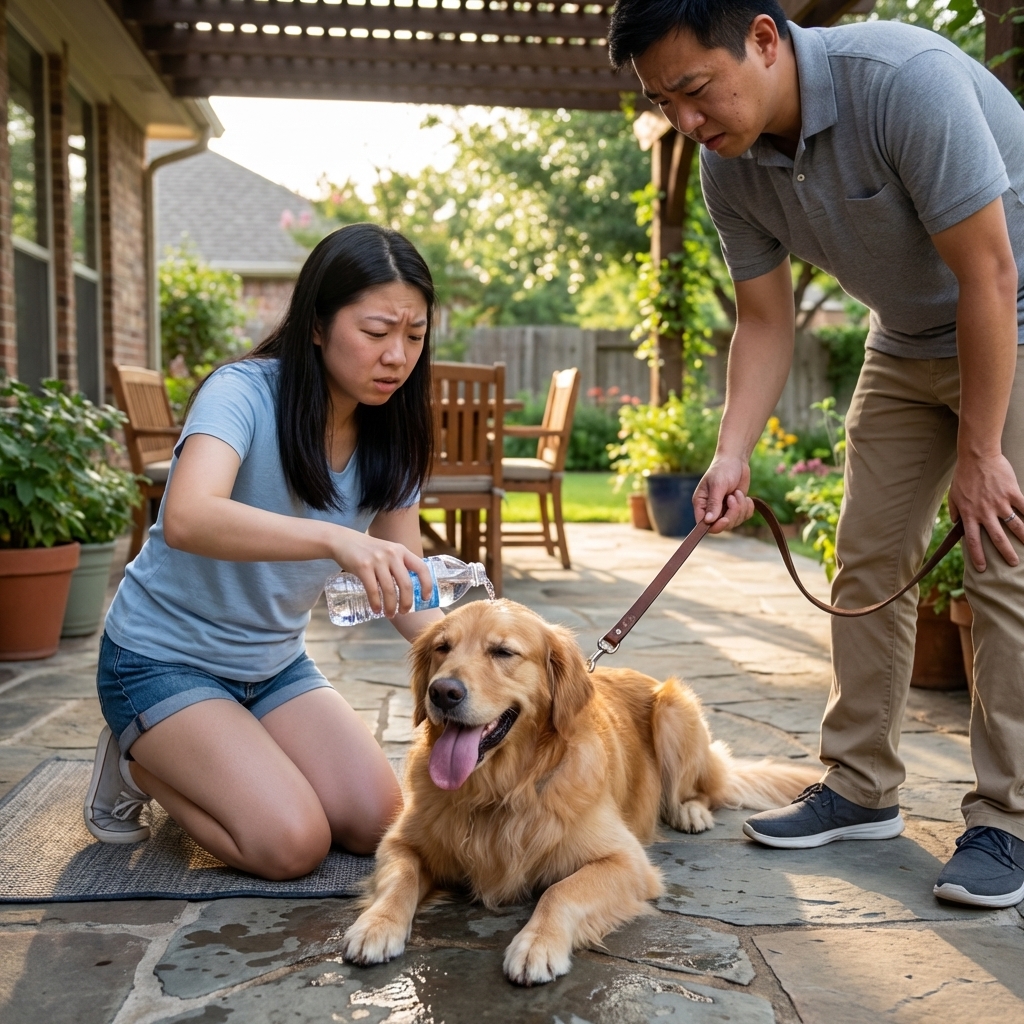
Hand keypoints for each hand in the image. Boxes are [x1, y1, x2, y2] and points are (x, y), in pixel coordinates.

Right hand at [330, 529, 432, 616]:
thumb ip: (398, 564)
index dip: (427, 585)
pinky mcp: (363, 566)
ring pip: (390, 590)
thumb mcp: (387, 551)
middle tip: (404, 612)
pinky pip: (373, 590)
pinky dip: (376, 603)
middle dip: (407, 602)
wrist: (342, 540)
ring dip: (391, 606)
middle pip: (406, 584)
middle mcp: (392, 554)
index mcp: (401, 550)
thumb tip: (409, 588)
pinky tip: (376, 609)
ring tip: (390, 614)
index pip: (421, 568)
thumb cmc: (367, 550)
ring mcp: (377, 560)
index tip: (425, 598)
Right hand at [693, 455, 754, 534]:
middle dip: (732, 513)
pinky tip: (745, 497)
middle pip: (722, 525)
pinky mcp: (737, 508)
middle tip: (734, 496)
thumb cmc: (722, 470)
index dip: (715, 526)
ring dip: (740, 508)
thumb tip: (708, 521)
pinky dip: (747, 507)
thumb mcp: (718, 485)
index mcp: (701, 504)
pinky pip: (745, 517)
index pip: (704, 524)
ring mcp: (725, 509)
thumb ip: (713, 503)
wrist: (736, 460)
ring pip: (735, 522)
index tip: (726, 519)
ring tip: (737, 492)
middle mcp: (711, 509)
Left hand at [948, 453, 1023, 571]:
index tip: (982, 568)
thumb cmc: (963, 476)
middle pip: (998, 539)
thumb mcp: (953, 495)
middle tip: (1012, 564)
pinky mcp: (1012, 493)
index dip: (978, 557)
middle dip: (1006, 553)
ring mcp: (1000, 503)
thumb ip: (955, 511)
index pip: (973, 541)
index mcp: (969, 515)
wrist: (977, 457)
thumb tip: (956, 524)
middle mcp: (985, 512)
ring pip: (1015, 526)